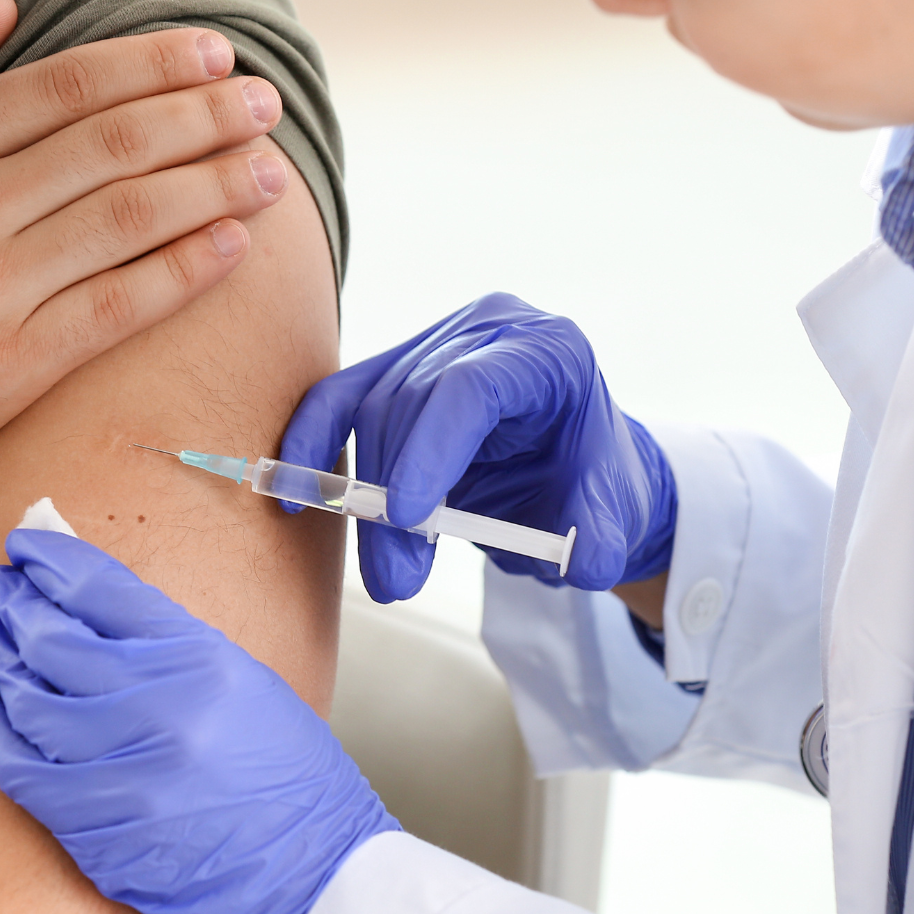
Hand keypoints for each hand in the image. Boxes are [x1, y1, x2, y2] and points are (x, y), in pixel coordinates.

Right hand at [0, 0, 291, 493]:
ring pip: (132, 218)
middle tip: (266, 101)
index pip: (72, 85)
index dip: (156, 63)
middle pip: (118, 143)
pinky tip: (235, 246)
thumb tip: (0, 8)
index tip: (215, 52)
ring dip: (216, 186)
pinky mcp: (12, 364)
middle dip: (208, 115)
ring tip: (273, 168)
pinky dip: (184, 272)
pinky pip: (119, 307)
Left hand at [0, 529, 398, 913]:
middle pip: (53, 636)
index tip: (26, 545)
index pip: (103, 590)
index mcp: (204, 663)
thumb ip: (172, 645)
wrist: (313, 885)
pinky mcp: (91, 826)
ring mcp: (120, 772)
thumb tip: (95, 607)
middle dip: (14, 599)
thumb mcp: (249, 687)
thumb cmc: (293, 786)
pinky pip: (13, 761)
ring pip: (24, 694)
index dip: (52, 560)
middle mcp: (157, 710)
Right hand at [283, 293, 675, 601]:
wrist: (575, 468)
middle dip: (393, 498)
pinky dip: (313, 446)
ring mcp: (434, 346)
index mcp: (547, 350)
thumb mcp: (617, 510)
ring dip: (366, 502)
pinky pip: (340, 400)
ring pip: (373, 413)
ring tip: (390, 574)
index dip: (431, 448)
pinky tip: (295, 498)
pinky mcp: (395, 371)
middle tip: (398, 581)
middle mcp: (486, 333)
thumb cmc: (591, 479)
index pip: (471, 386)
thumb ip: (605, 536)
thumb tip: (578, 563)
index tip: (408, 517)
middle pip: (412, 405)